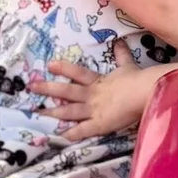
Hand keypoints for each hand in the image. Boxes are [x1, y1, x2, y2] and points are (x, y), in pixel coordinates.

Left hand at [32, 40, 149, 140]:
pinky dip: (72, 133)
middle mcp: (92, 95)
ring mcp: (94, 110)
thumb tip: (119, 41)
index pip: (78, 74)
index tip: (50, 64)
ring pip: (70, 111)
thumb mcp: (128, 65)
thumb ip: (122, 55)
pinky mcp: (100, 124)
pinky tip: (61, 136)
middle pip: (67, 91)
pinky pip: (83, 130)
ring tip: (39, 112)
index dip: (64, 69)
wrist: (145, 92)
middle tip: (32, 86)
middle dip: (49, 88)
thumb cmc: (138, 79)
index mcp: (99, 82)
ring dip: (54, 111)